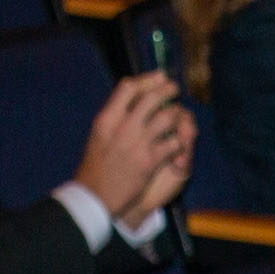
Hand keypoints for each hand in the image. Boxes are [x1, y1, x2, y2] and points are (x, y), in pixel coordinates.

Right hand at [75, 71, 188, 222]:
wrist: (95, 197)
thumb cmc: (95, 167)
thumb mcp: (98, 135)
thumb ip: (113, 116)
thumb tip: (130, 98)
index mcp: (107, 119)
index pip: (129, 87)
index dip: (147, 79)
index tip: (158, 77)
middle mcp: (122, 127)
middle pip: (151, 98)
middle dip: (167, 90)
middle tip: (174, 89)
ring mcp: (137, 144)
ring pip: (166, 118)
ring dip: (176, 114)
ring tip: (179, 114)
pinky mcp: (150, 161)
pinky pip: (172, 143)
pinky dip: (178, 140)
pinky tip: (178, 141)